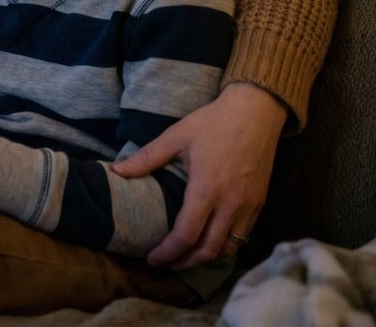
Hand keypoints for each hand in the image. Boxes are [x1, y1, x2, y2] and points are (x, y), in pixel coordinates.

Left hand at [112, 82, 286, 268]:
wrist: (256, 112)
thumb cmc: (214, 122)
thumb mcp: (176, 136)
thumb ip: (147, 158)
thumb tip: (116, 171)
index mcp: (207, 189)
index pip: (185, 235)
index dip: (167, 253)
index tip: (151, 259)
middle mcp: (230, 204)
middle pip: (208, 250)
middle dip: (184, 263)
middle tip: (166, 263)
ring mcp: (248, 206)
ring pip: (228, 248)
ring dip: (206, 258)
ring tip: (186, 257)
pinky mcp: (259, 203)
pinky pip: (242, 236)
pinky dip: (224, 245)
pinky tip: (210, 240)